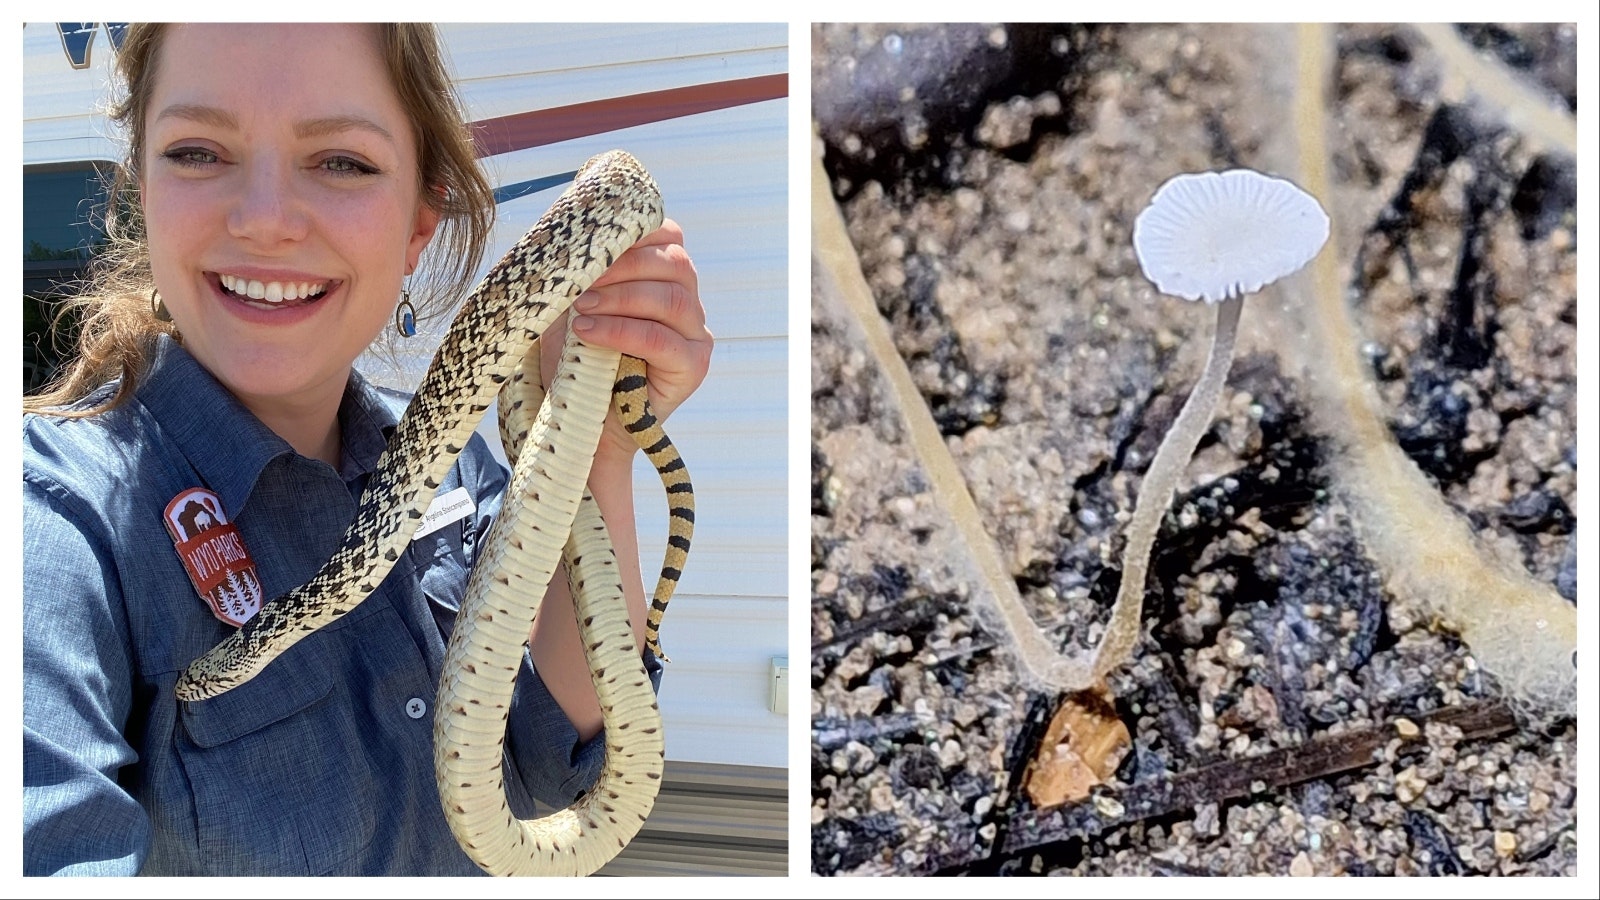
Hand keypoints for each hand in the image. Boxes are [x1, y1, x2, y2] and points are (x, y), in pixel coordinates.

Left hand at [538, 218, 712, 464]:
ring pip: (670, 298)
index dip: (632, 232)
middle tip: (580, 281)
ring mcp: (696, 333)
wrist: (582, 420)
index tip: (590, 243)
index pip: (667, 234)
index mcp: (666, 275)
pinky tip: (588, 333)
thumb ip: (581, 267)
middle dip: (622, 265)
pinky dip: (621, 331)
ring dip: (619, 298)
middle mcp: (688, 300)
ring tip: (580, 309)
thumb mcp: (572, 302)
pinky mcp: (693, 366)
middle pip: (674, 261)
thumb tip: (569, 228)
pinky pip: (661, 339)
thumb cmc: (575, 356)